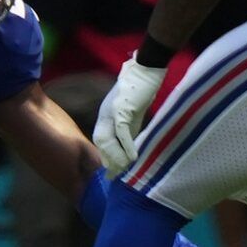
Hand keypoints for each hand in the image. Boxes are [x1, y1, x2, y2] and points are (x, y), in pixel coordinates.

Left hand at [93, 55, 166, 171]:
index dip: (106, 155)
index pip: (101, 139)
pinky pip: (123, 131)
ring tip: (122, 171)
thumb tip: (130, 141)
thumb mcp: (131, 108)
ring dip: (116, 157)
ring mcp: (112, 110)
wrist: (145, 69)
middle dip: (108, 160)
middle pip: (102, 142)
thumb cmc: (141, 88)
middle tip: (113, 177)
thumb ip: (128, 123)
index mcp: (106, 114)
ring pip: (110, 140)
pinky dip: (127, 146)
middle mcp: (105, 113)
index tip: (111, 170)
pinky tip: (132, 158)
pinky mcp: (123, 108)